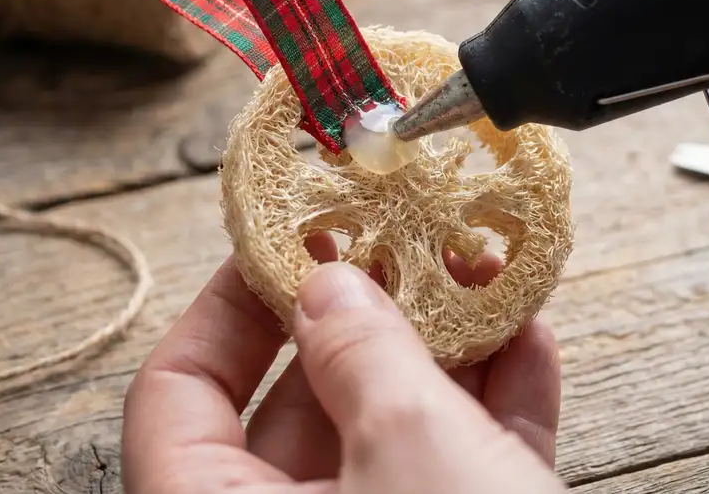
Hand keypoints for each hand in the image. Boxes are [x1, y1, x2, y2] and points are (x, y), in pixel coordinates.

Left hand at [121, 234, 566, 493]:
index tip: (286, 239)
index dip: (229, 305)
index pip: (178, 393)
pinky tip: (531, 344)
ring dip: (443, 353)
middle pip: (298, 407)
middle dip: (363, 318)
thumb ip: (362, 355)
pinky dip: (492, 412)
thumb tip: (328, 282)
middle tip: (401, 245)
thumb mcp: (412, 457)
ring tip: (481, 274)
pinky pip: (453, 474)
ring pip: (387, 436)